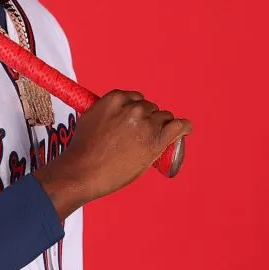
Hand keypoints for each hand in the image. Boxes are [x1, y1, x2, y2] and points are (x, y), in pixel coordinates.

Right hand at [33, 89, 191, 219]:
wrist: (84, 171)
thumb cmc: (83, 149)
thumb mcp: (89, 118)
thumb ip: (106, 111)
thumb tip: (114, 114)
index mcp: (116, 99)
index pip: (135, 98)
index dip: (136, 111)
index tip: (134, 122)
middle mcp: (133, 108)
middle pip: (150, 108)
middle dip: (147, 120)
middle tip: (138, 137)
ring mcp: (147, 123)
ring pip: (164, 117)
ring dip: (161, 127)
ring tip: (152, 140)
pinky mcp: (157, 140)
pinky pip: (180, 126)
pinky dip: (184, 127)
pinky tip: (184, 130)